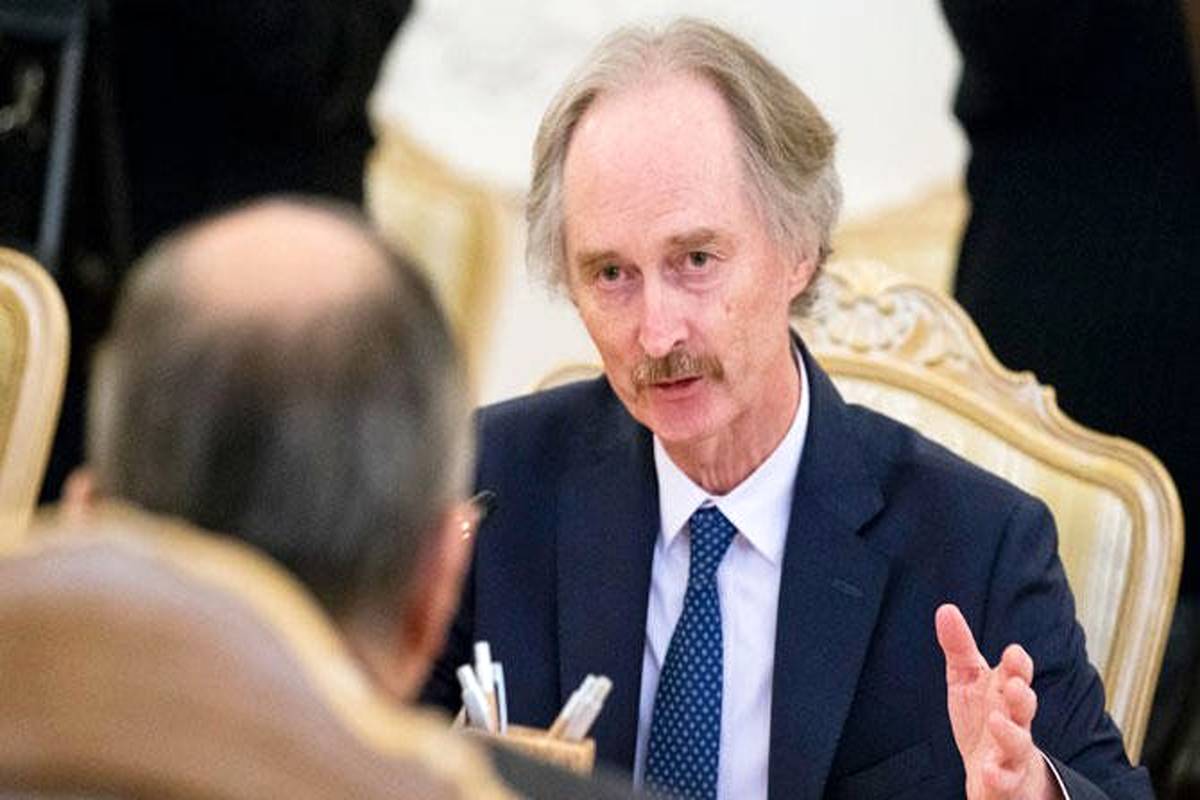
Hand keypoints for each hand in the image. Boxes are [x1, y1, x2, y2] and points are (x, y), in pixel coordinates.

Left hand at [935, 604, 1057, 799]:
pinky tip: (988, 771)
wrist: (994, 769)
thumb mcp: (967, 678)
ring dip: (1011, 733)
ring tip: (997, 722)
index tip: (1013, 653)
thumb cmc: (983, 716)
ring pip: (1018, 743)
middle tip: (1014, 685)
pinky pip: (1005, 780)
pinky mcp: (1004, 779)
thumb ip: (958, 646)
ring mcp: (1011, 751)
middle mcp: (1014, 720)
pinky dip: (999, 776)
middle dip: (1023, 695)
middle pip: (1025, 706)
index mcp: (1004, 692)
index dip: (1017, 665)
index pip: (1017, 674)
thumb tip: (945, 609)